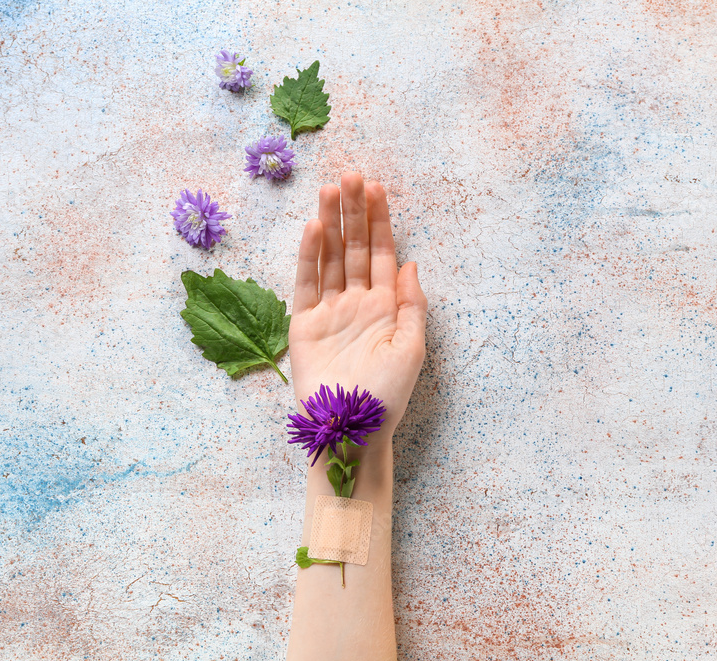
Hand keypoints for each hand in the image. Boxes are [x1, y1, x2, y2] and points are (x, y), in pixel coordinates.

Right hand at [290, 172, 427, 436]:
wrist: (352, 429)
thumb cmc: (387, 395)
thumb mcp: (413, 348)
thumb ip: (412, 304)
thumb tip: (410, 262)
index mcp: (385, 307)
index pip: (380, 253)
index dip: (379, 221)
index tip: (377, 189)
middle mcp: (356, 303)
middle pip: (353, 248)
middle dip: (354, 212)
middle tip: (351, 176)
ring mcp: (329, 312)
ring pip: (329, 259)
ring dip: (330, 224)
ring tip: (330, 190)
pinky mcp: (304, 324)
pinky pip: (306, 283)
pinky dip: (308, 256)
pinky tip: (312, 229)